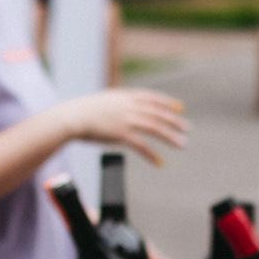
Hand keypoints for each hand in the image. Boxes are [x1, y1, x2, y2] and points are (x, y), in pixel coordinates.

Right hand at [52, 88, 189, 164]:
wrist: (72, 117)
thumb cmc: (84, 111)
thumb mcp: (105, 102)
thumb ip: (119, 104)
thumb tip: (128, 109)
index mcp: (126, 96)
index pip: (153, 98)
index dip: (168, 103)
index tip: (180, 108)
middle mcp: (129, 106)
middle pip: (158, 113)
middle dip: (174, 121)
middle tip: (187, 129)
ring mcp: (126, 119)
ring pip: (155, 128)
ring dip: (170, 137)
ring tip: (181, 144)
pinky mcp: (121, 134)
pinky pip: (142, 145)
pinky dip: (153, 155)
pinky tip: (160, 162)